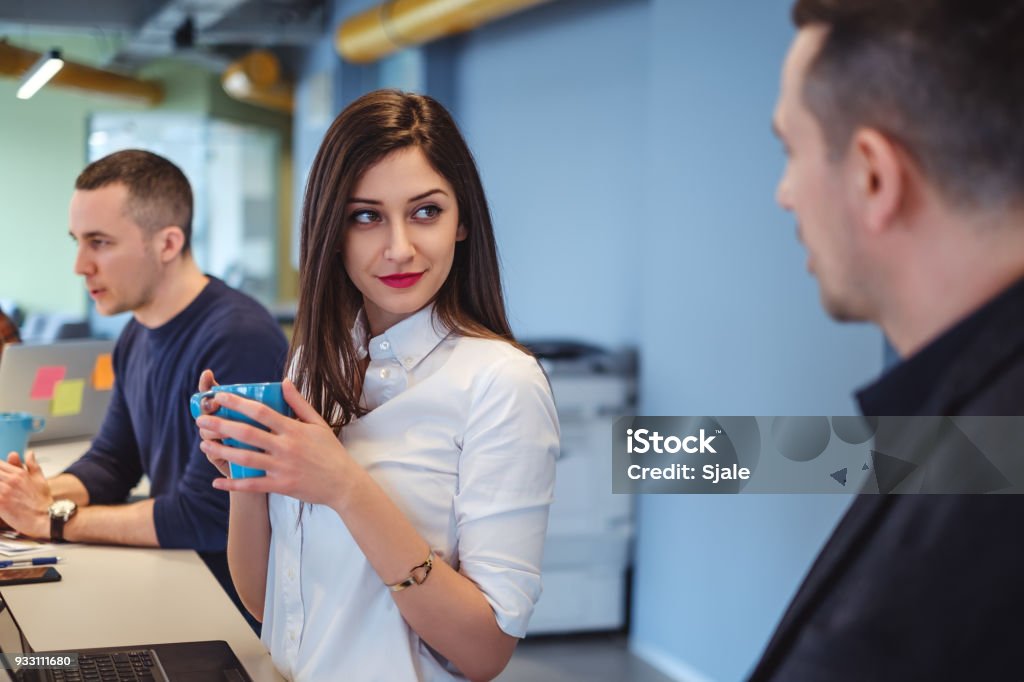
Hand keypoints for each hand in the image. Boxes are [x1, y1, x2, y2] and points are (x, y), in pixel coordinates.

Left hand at [0, 451, 52, 538]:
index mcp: (19, 473)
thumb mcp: (40, 479)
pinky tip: (1, 500)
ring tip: (3, 492)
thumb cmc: (43, 501)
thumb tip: (29, 453)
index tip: (1, 475)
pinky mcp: (1, 503)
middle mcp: (10, 480)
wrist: (45, 517)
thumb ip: (32, 465)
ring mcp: (4, 491)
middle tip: (3, 484)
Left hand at [196, 379, 360, 508]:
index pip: (261, 411)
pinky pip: (252, 485)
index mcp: (293, 429)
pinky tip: (217, 481)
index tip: (220, 397)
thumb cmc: (330, 451)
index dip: (238, 403)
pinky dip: (233, 484)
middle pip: (247, 433)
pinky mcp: (281, 486)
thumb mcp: (318, 423)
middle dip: (221, 426)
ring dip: (222, 451)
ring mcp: (282, 467)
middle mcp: (285, 447)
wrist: (342, 483)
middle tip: (202, 420)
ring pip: (245, 458)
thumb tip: (284, 381)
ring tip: (204, 445)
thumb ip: (298, 402)